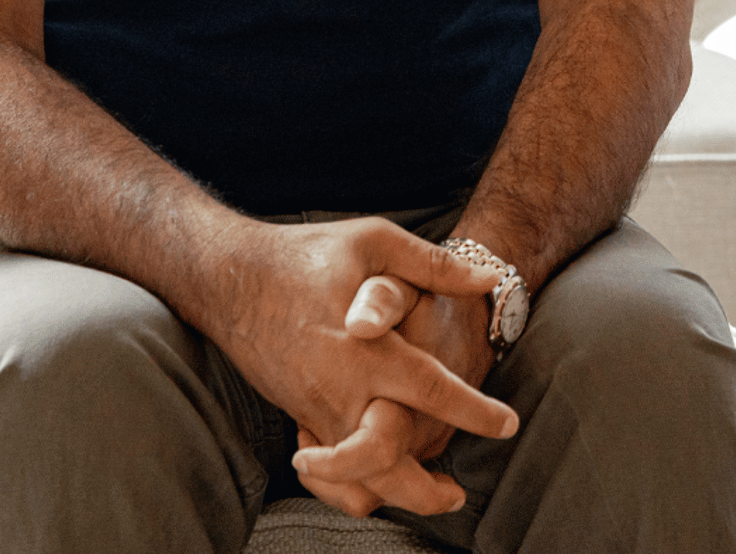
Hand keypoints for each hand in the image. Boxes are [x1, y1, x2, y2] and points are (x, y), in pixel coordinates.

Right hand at [196, 219, 517, 514]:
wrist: (228, 276)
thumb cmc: (306, 254)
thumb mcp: (375, 240)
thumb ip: (434, 266)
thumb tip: (490, 278)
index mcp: (364, 348)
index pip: (429, 390)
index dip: (472, 412)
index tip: (507, 424)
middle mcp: (338, 389)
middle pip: (383, 461)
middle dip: (424, 492)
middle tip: (458, 495)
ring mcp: (312, 408)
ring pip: (352, 478)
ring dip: (393, 494)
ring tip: (434, 493)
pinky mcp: (297, 414)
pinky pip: (326, 471)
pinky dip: (354, 486)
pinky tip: (385, 480)